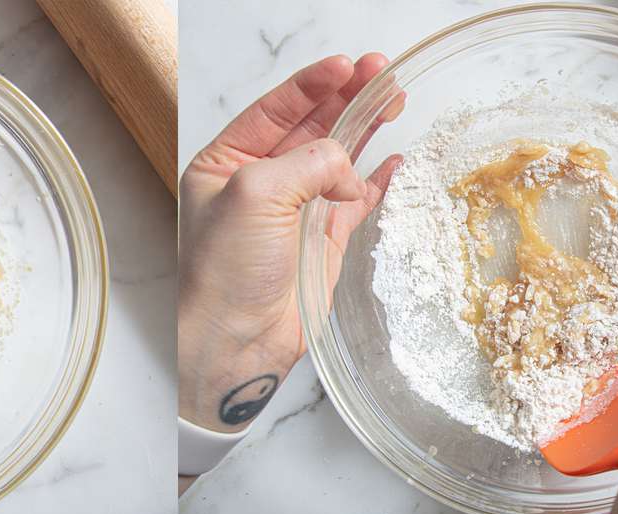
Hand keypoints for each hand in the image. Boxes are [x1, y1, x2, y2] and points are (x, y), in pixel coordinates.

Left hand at [179, 54, 403, 436]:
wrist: (236, 342)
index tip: (344, 66)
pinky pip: (354, 200)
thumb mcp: (256, 195)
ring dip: (364, 130)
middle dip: (346, 98)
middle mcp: (259, 185)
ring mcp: (292, 212)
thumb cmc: (224, 274)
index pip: (274, 110)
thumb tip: (348, 165)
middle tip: (380, 74)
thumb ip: (307, 162)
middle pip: (310, 128)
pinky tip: (393, 160)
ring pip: (336, 159)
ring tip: (393, 101)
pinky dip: (375, 180)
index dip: (311, 85)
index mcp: (226, 164)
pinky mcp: (320, 242)